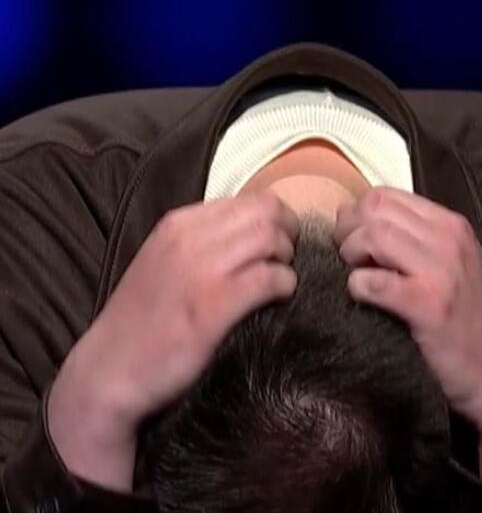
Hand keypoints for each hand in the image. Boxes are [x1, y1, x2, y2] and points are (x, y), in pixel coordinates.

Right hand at [48, 192, 298, 489]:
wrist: (109, 368)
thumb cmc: (142, 317)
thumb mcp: (164, 258)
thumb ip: (202, 239)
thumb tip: (252, 232)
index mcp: (179, 222)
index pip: (249, 199)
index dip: (274, 218)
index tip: (276, 241)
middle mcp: (190, 236)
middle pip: (267, 212)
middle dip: (287, 233)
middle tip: (285, 258)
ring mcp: (203, 268)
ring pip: (271, 239)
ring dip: (286, 258)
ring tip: (279, 279)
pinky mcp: (215, 304)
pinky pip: (270, 278)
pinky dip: (285, 285)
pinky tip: (278, 297)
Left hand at [334, 186, 481, 483]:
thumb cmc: (469, 317)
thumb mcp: (450, 263)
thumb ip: (413, 239)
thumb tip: (355, 223)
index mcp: (451, 224)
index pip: (386, 195)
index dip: (357, 213)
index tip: (352, 238)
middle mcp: (448, 239)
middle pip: (374, 209)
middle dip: (347, 230)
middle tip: (347, 257)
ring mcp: (440, 271)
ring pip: (373, 235)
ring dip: (351, 254)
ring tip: (356, 275)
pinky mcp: (429, 306)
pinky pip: (375, 282)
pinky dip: (358, 286)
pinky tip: (363, 297)